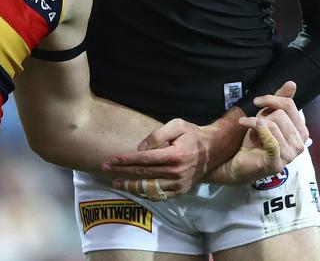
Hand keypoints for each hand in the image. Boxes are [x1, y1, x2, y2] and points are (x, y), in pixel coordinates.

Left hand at [101, 116, 218, 195]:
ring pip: (149, 188)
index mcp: (174, 155)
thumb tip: (140, 148)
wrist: (214, 150)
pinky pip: (160, 195)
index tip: (112, 160)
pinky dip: (145, 194)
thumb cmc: (193, 134)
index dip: (126, 160)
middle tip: (105, 169)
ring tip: (116, 183)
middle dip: (122, 172)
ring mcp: (179, 184)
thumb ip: (157, 135)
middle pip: (143, 174)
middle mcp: (176, 172)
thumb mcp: (177, 125)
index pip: (143, 159)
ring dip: (131, 186)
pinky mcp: (181, 191)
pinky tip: (134, 190)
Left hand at [212, 80, 307, 184]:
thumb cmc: (254, 138)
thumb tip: (292, 83)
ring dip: (255, 121)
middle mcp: (300, 144)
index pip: (290, 105)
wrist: (238, 159)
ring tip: (249, 125)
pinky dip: (255, 127)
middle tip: (254, 121)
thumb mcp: (267, 115)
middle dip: (264, 114)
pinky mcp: (277, 163)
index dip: (271, 99)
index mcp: (300, 131)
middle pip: (281, 114)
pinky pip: (270, 139)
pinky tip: (246, 127)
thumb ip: (280, 100)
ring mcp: (290, 156)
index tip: (257, 102)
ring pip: (274, 124)